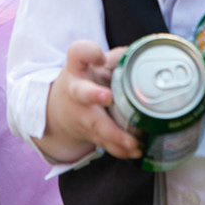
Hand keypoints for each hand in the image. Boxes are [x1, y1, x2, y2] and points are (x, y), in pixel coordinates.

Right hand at [41, 41, 140, 163]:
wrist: (61, 109)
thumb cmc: (84, 80)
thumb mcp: (94, 64)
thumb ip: (116, 58)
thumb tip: (143, 55)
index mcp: (78, 69)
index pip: (77, 54)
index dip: (88, 54)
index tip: (99, 56)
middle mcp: (77, 91)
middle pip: (82, 92)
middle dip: (94, 95)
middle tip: (108, 97)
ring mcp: (82, 115)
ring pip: (97, 125)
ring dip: (115, 135)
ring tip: (134, 141)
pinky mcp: (90, 133)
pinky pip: (105, 143)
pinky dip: (120, 149)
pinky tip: (135, 150)